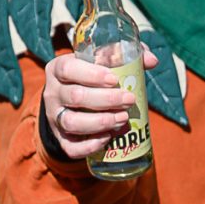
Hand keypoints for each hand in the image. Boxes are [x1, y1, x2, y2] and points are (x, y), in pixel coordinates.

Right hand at [39, 46, 158, 164]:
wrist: (70, 99)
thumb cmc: (91, 76)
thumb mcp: (101, 61)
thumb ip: (127, 56)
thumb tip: (152, 61)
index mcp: (58, 68)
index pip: (68, 69)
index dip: (91, 75)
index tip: (114, 79)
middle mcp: (52, 93)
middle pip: (75, 97)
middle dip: (106, 100)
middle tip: (129, 100)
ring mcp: (54, 117)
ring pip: (71, 123)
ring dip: (100, 122)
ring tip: (123, 118)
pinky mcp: (60, 137)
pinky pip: (70, 147)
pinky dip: (89, 146)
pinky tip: (107, 138)